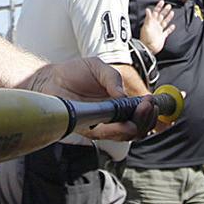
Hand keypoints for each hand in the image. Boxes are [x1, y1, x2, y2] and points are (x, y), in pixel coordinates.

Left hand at [20, 56, 154, 141]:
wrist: (51, 79)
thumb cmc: (74, 73)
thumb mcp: (98, 68)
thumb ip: (113, 79)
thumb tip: (125, 97)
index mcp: (120, 103)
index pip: (141, 114)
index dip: (151, 112)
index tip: (153, 102)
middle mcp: (114, 117)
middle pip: (138, 128)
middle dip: (148, 119)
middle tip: (148, 106)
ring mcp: (102, 125)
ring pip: (126, 134)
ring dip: (137, 124)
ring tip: (140, 109)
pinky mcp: (89, 130)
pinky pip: (107, 135)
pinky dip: (118, 130)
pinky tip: (123, 120)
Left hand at [140, 2, 174, 51]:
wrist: (149, 49)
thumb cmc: (146, 39)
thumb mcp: (146, 27)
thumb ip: (148, 18)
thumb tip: (148, 9)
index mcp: (151, 22)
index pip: (155, 12)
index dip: (158, 7)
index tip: (162, 1)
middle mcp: (155, 25)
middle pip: (161, 16)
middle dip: (165, 10)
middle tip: (169, 5)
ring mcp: (159, 31)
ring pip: (164, 22)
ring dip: (168, 17)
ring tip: (172, 12)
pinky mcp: (162, 36)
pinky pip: (167, 31)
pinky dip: (170, 29)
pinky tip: (173, 26)